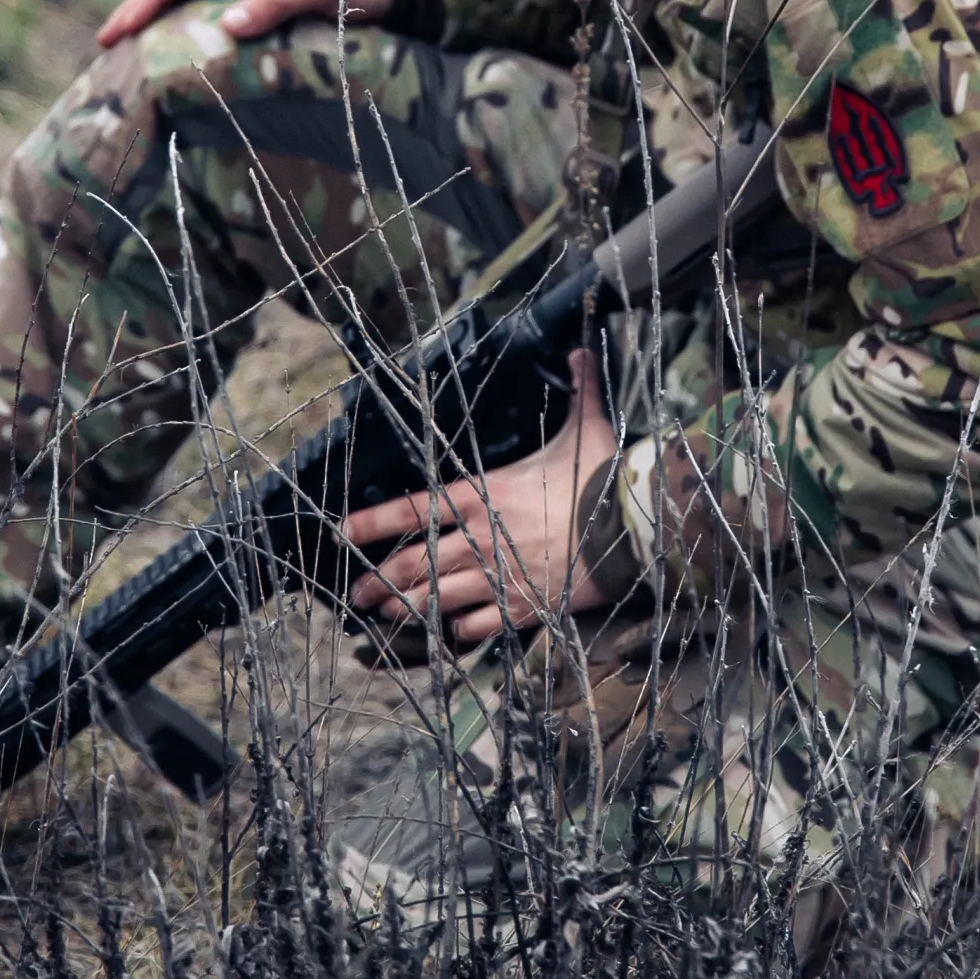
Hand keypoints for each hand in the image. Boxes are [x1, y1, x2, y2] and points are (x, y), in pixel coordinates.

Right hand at [96, 0, 391, 48]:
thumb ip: (277, 4)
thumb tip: (230, 26)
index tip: (120, 29)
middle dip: (139, 11)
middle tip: (106, 46)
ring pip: (188, 2)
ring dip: (158, 25)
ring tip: (127, 57)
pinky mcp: (256, 4)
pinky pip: (209, 17)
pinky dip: (185, 35)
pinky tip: (171, 61)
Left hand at [340, 350, 618, 645]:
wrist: (636, 527)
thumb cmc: (604, 476)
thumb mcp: (586, 427)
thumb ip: (579, 389)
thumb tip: (582, 349)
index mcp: (484, 494)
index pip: (411, 508)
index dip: (371, 523)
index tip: (342, 533)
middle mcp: (482, 537)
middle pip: (414, 563)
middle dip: (379, 579)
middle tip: (356, 592)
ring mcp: (501, 576)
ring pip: (436, 599)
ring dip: (407, 607)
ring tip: (386, 614)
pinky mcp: (525, 607)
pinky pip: (479, 627)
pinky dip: (460, 629)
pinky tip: (451, 629)